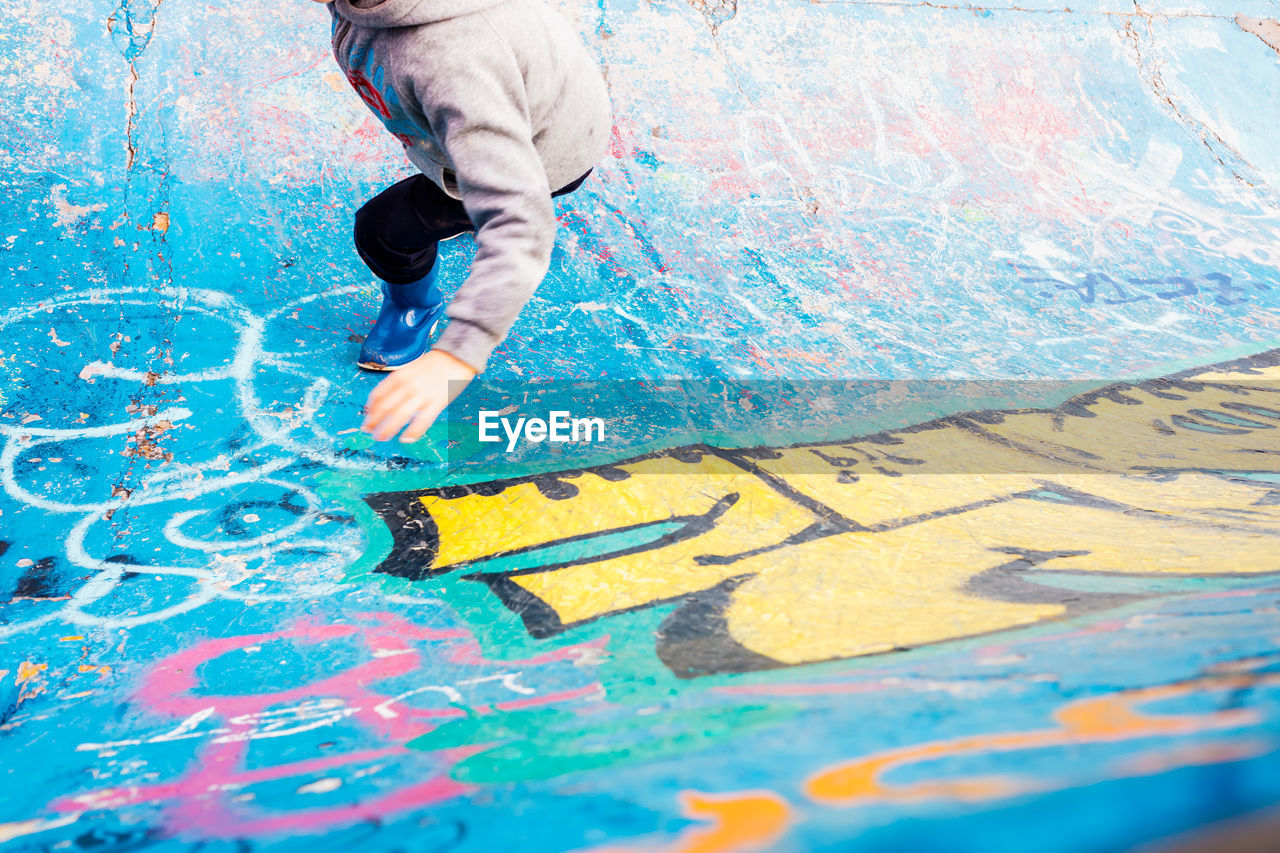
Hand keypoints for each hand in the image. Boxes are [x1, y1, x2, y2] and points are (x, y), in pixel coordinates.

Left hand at [361, 349, 477, 442]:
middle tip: (368, 431)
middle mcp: (407, 385)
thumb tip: (384, 402)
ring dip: (387, 429)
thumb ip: (397, 384)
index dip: (369, 409)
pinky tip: (405, 438)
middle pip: (385, 408)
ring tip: (382, 437)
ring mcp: (422, 394)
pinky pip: (422, 421)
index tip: (366, 418)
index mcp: (399, 376)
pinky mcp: (437, 403)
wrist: (456, 356)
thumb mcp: (409, 369)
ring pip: (399, 416)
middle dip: (374, 422)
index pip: (378, 395)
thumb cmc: (433, 365)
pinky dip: (412, 432)